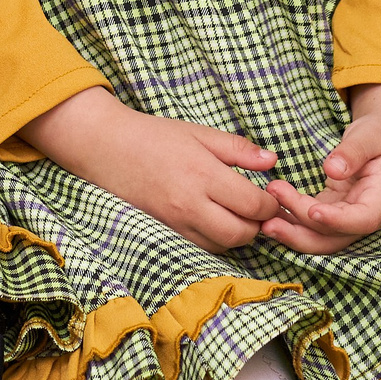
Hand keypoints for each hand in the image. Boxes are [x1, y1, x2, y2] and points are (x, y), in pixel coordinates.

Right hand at [22, 89, 284, 252]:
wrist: (108, 148)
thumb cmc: (155, 136)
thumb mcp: (200, 133)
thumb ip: (238, 149)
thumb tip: (272, 160)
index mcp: (204, 175)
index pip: (252, 205)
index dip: (270, 205)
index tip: (270, 195)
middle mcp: (191, 205)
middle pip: (241, 234)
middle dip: (257, 226)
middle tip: (258, 209)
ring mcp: (176, 223)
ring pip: (222, 246)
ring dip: (237, 235)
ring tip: (238, 214)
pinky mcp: (166, 232)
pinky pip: (201, 246)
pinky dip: (216, 240)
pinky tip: (217, 221)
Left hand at [261, 83, 380, 253]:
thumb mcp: (371, 134)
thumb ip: (353, 151)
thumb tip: (332, 169)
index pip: (364, 219)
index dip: (337, 220)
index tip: (311, 210)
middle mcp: (368, 216)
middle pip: (336, 237)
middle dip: (301, 232)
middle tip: (269, 221)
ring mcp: (351, 217)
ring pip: (321, 237)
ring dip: (292, 231)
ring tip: (263, 220)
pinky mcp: (335, 212)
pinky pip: (312, 224)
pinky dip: (292, 221)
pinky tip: (270, 212)